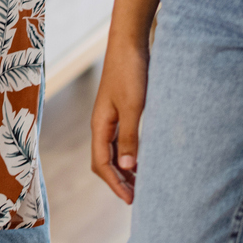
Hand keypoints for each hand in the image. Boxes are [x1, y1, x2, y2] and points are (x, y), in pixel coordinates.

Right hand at [90, 42, 149, 204]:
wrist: (129, 42)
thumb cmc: (130, 72)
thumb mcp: (133, 106)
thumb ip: (130, 137)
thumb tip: (128, 168)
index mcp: (100, 125)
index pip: (102, 164)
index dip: (115, 184)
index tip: (131, 200)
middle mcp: (102, 124)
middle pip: (104, 161)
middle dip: (118, 181)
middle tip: (137, 197)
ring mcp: (110, 117)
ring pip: (113, 152)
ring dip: (124, 169)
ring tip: (141, 183)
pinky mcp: (121, 109)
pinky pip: (121, 140)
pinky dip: (129, 154)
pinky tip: (143, 158)